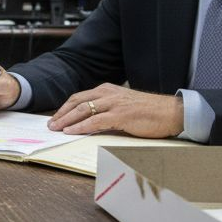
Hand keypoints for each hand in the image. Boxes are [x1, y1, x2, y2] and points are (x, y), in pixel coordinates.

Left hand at [46, 83, 183, 137]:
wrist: (171, 112)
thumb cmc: (149, 112)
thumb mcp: (124, 106)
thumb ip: (107, 110)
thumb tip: (91, 121)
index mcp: (108, 90)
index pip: (80, 97)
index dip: (66, 108)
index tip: (56, 117)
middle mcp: (108, 93)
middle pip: (77, 102)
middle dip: (62, 114)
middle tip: (51, 124)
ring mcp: (114, 103)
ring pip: (83, 110)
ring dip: (67, 120)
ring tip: (56, 129)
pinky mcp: (120, 115)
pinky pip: (95, 121)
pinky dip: (81, 126)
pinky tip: (71, 132)